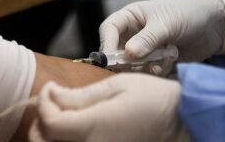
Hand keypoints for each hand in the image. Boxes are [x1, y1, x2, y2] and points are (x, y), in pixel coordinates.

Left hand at [29, 75, 189, 141]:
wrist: (183, 123)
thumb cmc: (154, 100)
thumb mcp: (116, 87)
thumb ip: (79, 95)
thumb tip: (50, 93)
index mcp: (94, 126)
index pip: (48, 121)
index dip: (42, 101)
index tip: (51, 87)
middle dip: (40, 120)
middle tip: (51, 102)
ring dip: (50, 134)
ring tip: (61, 115)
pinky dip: (65, 141)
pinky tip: (73, 128)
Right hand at [99, 0, 224, 62]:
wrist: (217, 26)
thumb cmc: (188, 14)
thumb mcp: (166, 24)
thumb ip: (147, 39)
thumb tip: (128, 53)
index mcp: (131, 17)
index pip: (109, 29)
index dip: (107, 44)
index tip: (110, 60)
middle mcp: (134, 33)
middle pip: (117, 51)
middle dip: (128, 61)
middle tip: (140, 66)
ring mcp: (146, 48)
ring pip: (133, 64)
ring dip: (146, 67)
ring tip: (162, 62)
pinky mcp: (157, 61)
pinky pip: (148, 71)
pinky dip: (157, 70)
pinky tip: (170, 62)